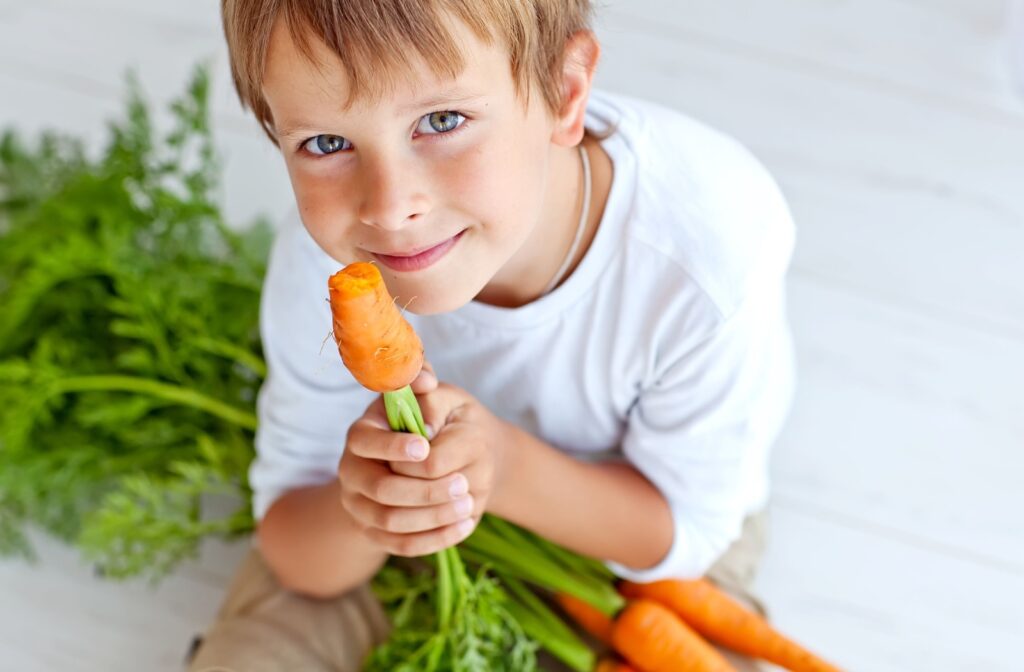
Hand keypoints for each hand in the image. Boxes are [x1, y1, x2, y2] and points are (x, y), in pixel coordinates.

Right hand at [337, 363, 496, 556]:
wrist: (440, 462)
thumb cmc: (439, 424)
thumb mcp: (439, 398)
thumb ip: (429, 385)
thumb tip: (424, 380)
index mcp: (362, 433)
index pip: (366, 442)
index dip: (394, 446)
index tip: (426, 447)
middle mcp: (352, 470)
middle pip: (381, 488)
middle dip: (423, 490)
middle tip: (463, 484)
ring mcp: (360, 505)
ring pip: (392, 521)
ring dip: (433, 516)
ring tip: (468, 504)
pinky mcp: (376, 533)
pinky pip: (401, 545)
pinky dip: (434, 539)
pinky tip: (463, 525)